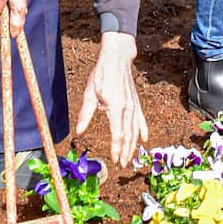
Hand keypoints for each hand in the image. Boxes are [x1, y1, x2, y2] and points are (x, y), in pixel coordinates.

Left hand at [74, 32, 147, 167]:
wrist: (117, 58)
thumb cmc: (102, 74)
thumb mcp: (90, 94)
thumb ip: (85, 114)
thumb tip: (78, 132)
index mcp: (115, 108)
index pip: (117, 134)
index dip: (116, 149)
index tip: (114, 160)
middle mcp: (127, 109)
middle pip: (128, 135)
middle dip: (126, 151)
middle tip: (122, 165)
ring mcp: (134, 105)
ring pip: (135, 130)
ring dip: (133, 145)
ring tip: (130, 157)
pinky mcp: (136, 102)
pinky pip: (141, 119)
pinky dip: (143, 130)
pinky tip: (144, 139)